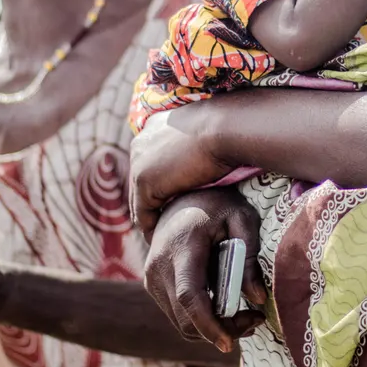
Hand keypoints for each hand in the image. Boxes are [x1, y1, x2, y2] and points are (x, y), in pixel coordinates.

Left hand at [129, 105, 238, 235]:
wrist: (225, 129)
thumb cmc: (227, 130)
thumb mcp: (205, 135)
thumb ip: (194, 148)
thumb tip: (203, 161)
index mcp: (155, 127)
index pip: (151, 163)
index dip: (161, 184)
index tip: (172, 201)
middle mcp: (141, 142)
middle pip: (141, 182)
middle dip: (151, 203)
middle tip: (163, 224)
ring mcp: (139, 162)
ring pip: (139, 200)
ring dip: (150, 219)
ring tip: (162, 236)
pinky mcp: (144, 181)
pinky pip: (142, 213)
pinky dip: (151, 228)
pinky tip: (162, 239)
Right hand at [142, 189, 267, 352]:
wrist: (180, 196)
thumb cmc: (217, 205)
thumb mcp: (242, 219)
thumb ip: (250, 258)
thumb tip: (257, 298)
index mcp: (182, 248)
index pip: (190, 297)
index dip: (209, 325)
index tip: (230, 344)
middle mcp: (159, 267)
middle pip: (187, 318)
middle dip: (222, 330)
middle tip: (255, 320)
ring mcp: (152, 278)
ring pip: (181, 322)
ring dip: (213, 328)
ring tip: (246, 315)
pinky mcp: (152, 285)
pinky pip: (177, 314)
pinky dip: (201, 319)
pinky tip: (225, 307)